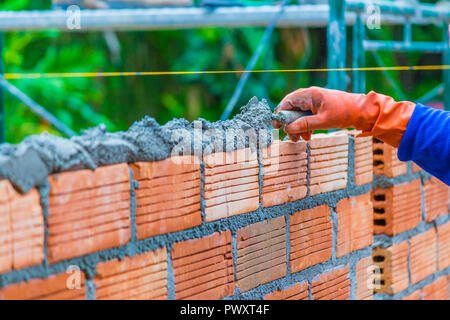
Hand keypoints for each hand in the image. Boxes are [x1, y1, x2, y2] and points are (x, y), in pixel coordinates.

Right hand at [273, 86, 414, 146]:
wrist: (362, 111)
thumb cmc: (344, 113)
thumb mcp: (322, 122)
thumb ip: (304, 125)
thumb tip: (287, 129)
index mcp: (310, 95)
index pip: (287, 102)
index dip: (280, 114)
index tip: (276, 127)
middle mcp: (310, 95)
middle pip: (292, 109)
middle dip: (290, 124)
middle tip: (291, 137)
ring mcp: (315, 101)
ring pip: (299, 114)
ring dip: (298, 127)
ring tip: (302, 139)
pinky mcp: (319, 107)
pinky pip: (307, 116)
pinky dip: (306, 126)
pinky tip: (309, 136)